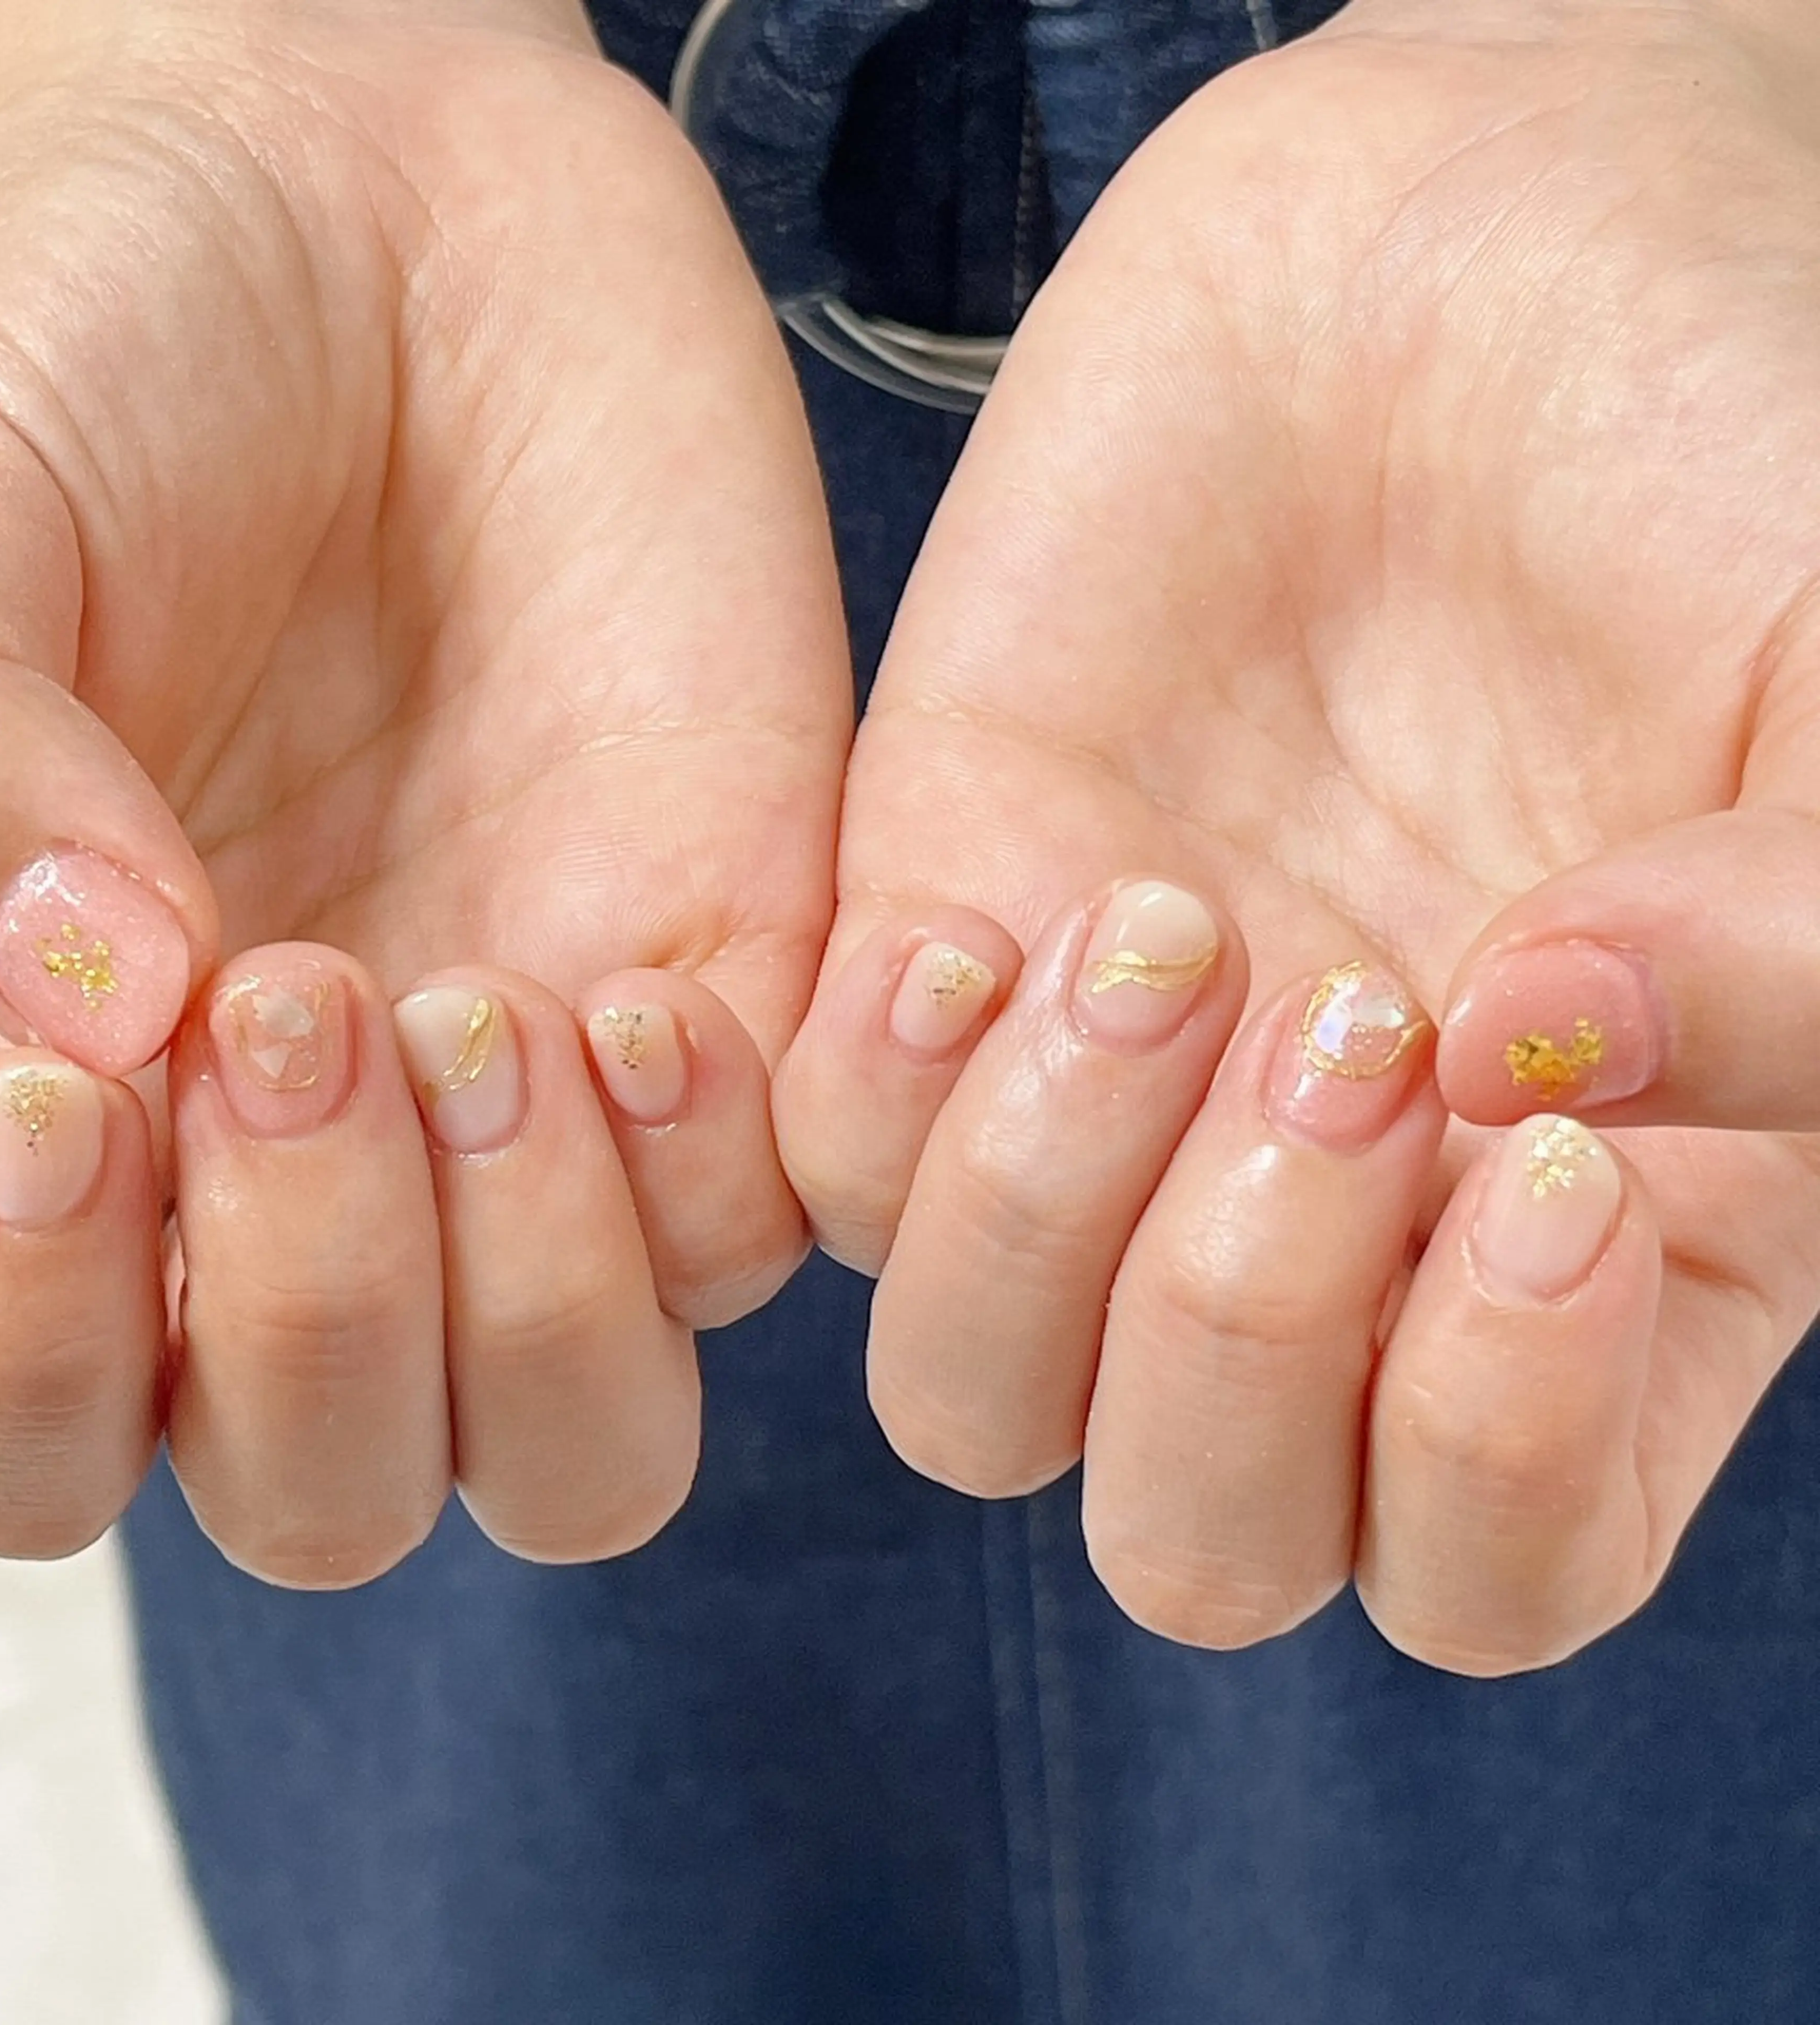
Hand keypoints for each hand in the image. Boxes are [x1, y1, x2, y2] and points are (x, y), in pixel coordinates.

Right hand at [0, 0, 847, 1578]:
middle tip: (308, 1001)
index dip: (29, 1351)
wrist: (394, 197)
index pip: (16, 1426)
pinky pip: (770, 1241)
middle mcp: (294, 1163)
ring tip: (492, 1011)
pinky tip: (659, 984)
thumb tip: (85, 1012)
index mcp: (46, 1099)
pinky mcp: (730, 1011)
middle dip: (317, 1315)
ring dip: (538, 1299)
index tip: (83, 1095)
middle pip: (328, 1486)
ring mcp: (534, 1115)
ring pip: (581, 1442)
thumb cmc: (119, 338)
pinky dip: (722, 1174)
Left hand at [775, 0, 1819, 1670]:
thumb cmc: (1736, 473)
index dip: (1489, 1446)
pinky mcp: (943, 951)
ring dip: (1038, 1216)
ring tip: (1169, 931)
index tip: (1542, 1163)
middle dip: (1229, 1338)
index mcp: (1593, 1252)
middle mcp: (1330, 1225)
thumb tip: (1527, 1068)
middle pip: (1194, 1531)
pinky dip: (878, 1093)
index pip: (1491, 1559)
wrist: (1487, 250)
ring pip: (967, 1389)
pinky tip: (994, 917)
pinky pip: (816, 1167)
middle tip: (1339, 1026)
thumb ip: (1801, 957)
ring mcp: (1113, 1108)